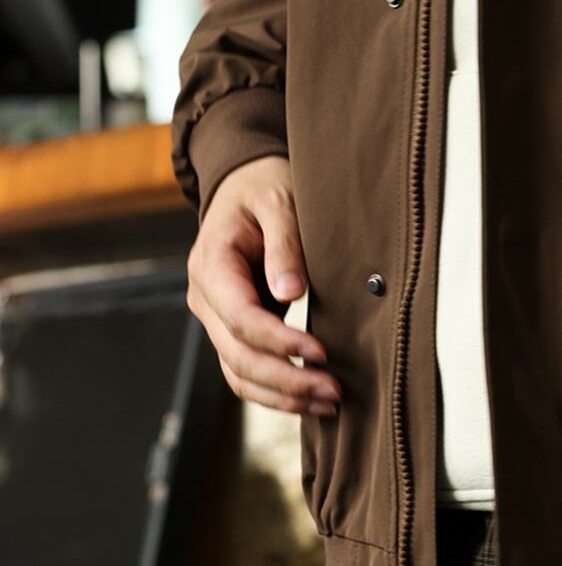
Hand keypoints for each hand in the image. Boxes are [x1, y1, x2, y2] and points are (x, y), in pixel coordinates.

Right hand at [185, 154, 340, 415]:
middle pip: (237, 356)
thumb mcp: (279, 201)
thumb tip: (290, 292)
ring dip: (282, 395)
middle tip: (333, 390)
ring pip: (238, 373)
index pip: (241, 318)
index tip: (319, 352)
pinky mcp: (232, 326)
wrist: (245, 182)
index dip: (279, 341)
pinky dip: (274, 389)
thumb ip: (284, 244)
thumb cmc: (264, 186)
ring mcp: (215, 317)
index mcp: (211, 265)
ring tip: (329, 402)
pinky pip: (245, 368)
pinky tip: (309, 398)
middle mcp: (205, 298)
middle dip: (285, 380)